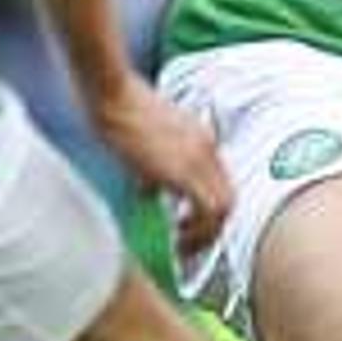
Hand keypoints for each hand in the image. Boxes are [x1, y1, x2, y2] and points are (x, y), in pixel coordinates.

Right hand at [87, 74, 232, 262]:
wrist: (112, 93)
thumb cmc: (117, 111)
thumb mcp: (143, 141)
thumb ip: (154, 167)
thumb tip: (152, 193)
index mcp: (201, 140)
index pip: (220, 184)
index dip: (209, 212)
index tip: (189, 228)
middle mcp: (208, 149)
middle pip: (229, 199)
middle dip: (211, 228)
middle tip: (188, 245)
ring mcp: (199, 158)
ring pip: (224, 207)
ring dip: (206, 233)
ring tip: (183, 247)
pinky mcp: (183, 169)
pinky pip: (206, 209)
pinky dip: (197, 228)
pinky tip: (176, 237)